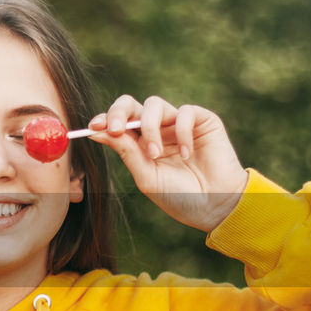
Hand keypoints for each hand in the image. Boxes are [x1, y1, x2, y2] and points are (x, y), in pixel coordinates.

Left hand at [89, 95, 248, 232]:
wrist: (217, 206)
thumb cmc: (180, 197)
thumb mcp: (146, 177)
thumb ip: (125, 151)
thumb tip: (96, 131)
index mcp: (140, 144)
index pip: (118, 122)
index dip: (105, 120)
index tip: (93, 127)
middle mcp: (157, 129)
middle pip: (132, 104)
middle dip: (119, 111)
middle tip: (116, 128)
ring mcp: (178, 124)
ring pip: (155, 104)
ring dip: (150, 128)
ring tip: (156, 155)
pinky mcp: (202, 120)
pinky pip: (184, 112)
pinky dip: (181, 132)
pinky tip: (187, 154)